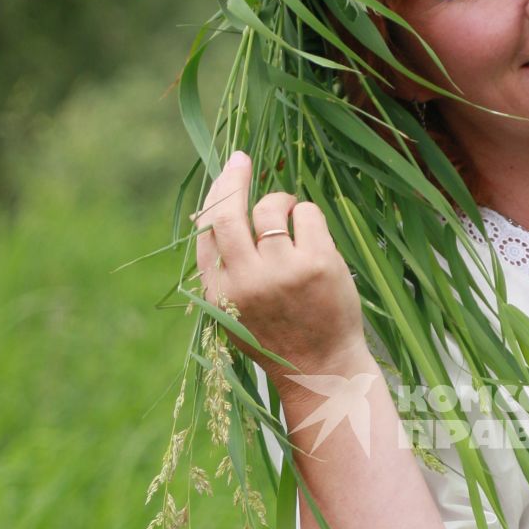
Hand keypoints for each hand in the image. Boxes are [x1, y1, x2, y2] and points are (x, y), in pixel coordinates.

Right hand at [192, 151, 367, 388]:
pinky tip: (312, 234)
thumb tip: (214, 210)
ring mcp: (282, 271)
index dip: (216, 195)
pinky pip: (307, 213)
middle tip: (242, 160)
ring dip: (281, 201)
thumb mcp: (235, 310)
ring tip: (291, 216)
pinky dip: (308, 214)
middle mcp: (246, 280)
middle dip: (234, 178)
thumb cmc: (279, 335)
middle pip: (229, 213)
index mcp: (219, 292)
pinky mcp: (317, 264)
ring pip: (271, 208)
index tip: (227, 172)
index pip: (207, 231)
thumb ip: (224, 268)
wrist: (321, 368)